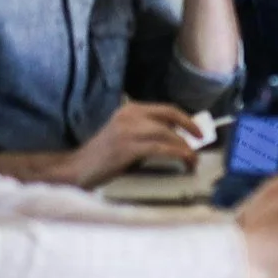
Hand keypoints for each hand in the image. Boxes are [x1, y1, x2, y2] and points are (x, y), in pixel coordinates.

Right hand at [67, 101, 199, 186]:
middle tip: (200, 144)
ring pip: (167, 133)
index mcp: (130, 110)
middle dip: (190, 129)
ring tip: (193, 159)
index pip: (165, 108)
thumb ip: (148, 133)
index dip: (186, 119)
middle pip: (169, 116)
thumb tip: (178, 138)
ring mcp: (127, 130)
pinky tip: (184, 161)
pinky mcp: (127, 147)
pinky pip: (160, 148)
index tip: (198, 131)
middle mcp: (129, 115)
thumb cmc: (104, 157)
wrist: (77, 168)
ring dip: (185, 147)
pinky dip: (177, 154)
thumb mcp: (127, 136)